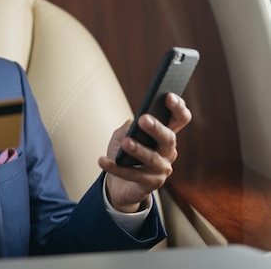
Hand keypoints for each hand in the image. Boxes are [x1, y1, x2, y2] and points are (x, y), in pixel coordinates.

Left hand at [98, 93, 191, 212]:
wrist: (118, 184)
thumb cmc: (123, 154)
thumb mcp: (123, 135)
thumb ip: (129, 127)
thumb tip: (133, 125)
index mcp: (165, 135)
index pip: (179, 119)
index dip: (177, 108)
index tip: (168, 96)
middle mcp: (168, 152)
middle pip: (168, 138)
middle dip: (157, 128)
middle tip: (144, 119)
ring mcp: (161, 170)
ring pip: (152, 159)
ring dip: (138, 150)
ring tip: (126, 143)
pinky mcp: (150, 185)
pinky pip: (132, 175)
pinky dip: (116, 168)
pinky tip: (102, 160)